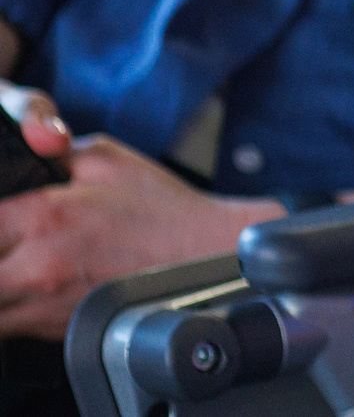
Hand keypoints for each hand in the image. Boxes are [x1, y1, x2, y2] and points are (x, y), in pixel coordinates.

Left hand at [0, 82, 278, 339]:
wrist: (203, 256)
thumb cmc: (161, 209)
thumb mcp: (104, 158)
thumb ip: (50, 154)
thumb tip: (18, 153)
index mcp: (42, 217)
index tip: (5, 217)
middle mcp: (35, 267)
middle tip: (9, 243)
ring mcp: (41, 306)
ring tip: (17, 263)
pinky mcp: (51, 331)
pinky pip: (4, 326)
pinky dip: (7, 306)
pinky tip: (29, 286)